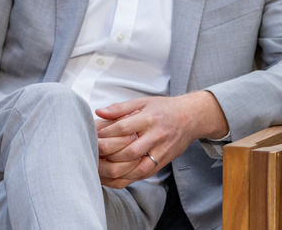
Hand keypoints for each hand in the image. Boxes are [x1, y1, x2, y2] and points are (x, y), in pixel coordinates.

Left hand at [95, 91, 227, 187]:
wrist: (191, 118)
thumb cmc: (165, 109)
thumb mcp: (144, 102)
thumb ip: (120, 108)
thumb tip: (99, 113)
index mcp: (150, 118)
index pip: (123, 128)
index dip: (105, 134)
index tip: (92, 136)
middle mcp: (156, 136)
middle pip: (128, 152)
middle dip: (105, 155)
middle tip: (90, 154)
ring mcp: (160, 152)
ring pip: (134, 168)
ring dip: (112, 171)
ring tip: (96, 168)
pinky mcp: (161, 163)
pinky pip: (140, 176)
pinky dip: (123, 179)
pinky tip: (109, 177)